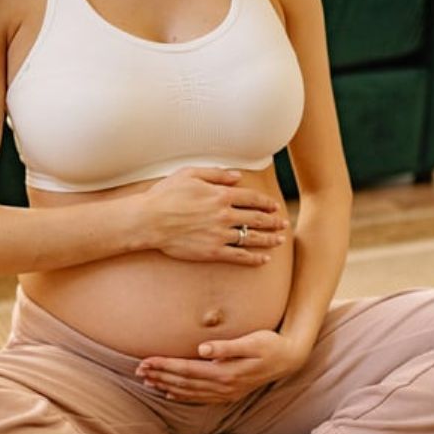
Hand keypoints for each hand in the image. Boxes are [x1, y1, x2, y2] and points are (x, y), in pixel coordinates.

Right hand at [135, 166, 288, 265]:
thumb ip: (216, 174)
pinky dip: (253, 258)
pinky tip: (263, 259)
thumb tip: (237, 176)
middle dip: (273, 221)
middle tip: (283, 224)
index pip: (252, 199)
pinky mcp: (212, 252)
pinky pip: (239, 256)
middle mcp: (225, 215)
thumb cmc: (165, 195)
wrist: (149, 220)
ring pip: (252, 237)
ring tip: (279, 240)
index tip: (274, 206)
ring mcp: (220, 235)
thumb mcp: (190, 174)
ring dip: (269, 239)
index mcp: (221, 195)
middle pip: (257, 218)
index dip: (266, 203)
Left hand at [136, 330, 306, 403]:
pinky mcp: (228, 393)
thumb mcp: (253, 341)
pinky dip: (182, 395)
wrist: (289, 359)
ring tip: (147, 381)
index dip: (165, 366)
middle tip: (137, 371)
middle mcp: (223, 386)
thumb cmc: (271, 344)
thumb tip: (203, 348)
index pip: (187, 369)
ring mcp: (225, 392)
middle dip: (159, 376)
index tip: (146, 361)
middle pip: (183, 382)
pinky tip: (169, 392)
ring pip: (188, 391)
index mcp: (225, 372)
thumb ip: (227, 346)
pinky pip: (199, 398)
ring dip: (166, 385)